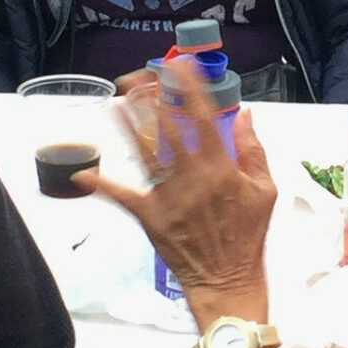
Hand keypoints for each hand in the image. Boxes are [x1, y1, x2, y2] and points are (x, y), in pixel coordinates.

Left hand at [85, 58, 277, 309]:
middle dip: (154, 99)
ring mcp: (169, 196)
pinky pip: (124, 198)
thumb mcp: (265, 191)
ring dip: (129, 126)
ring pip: (144, 153)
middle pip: (167, 129)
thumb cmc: (247, 236)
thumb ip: (254, 151)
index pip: (203, 118)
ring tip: (118, 101)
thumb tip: (246, 116)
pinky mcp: (151, 216)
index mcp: (220, 167)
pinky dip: (102, 186)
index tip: (181, 68)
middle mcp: (191, 177)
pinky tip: (83, 173)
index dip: (191, 89)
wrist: (228, 280)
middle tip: (142, 78)